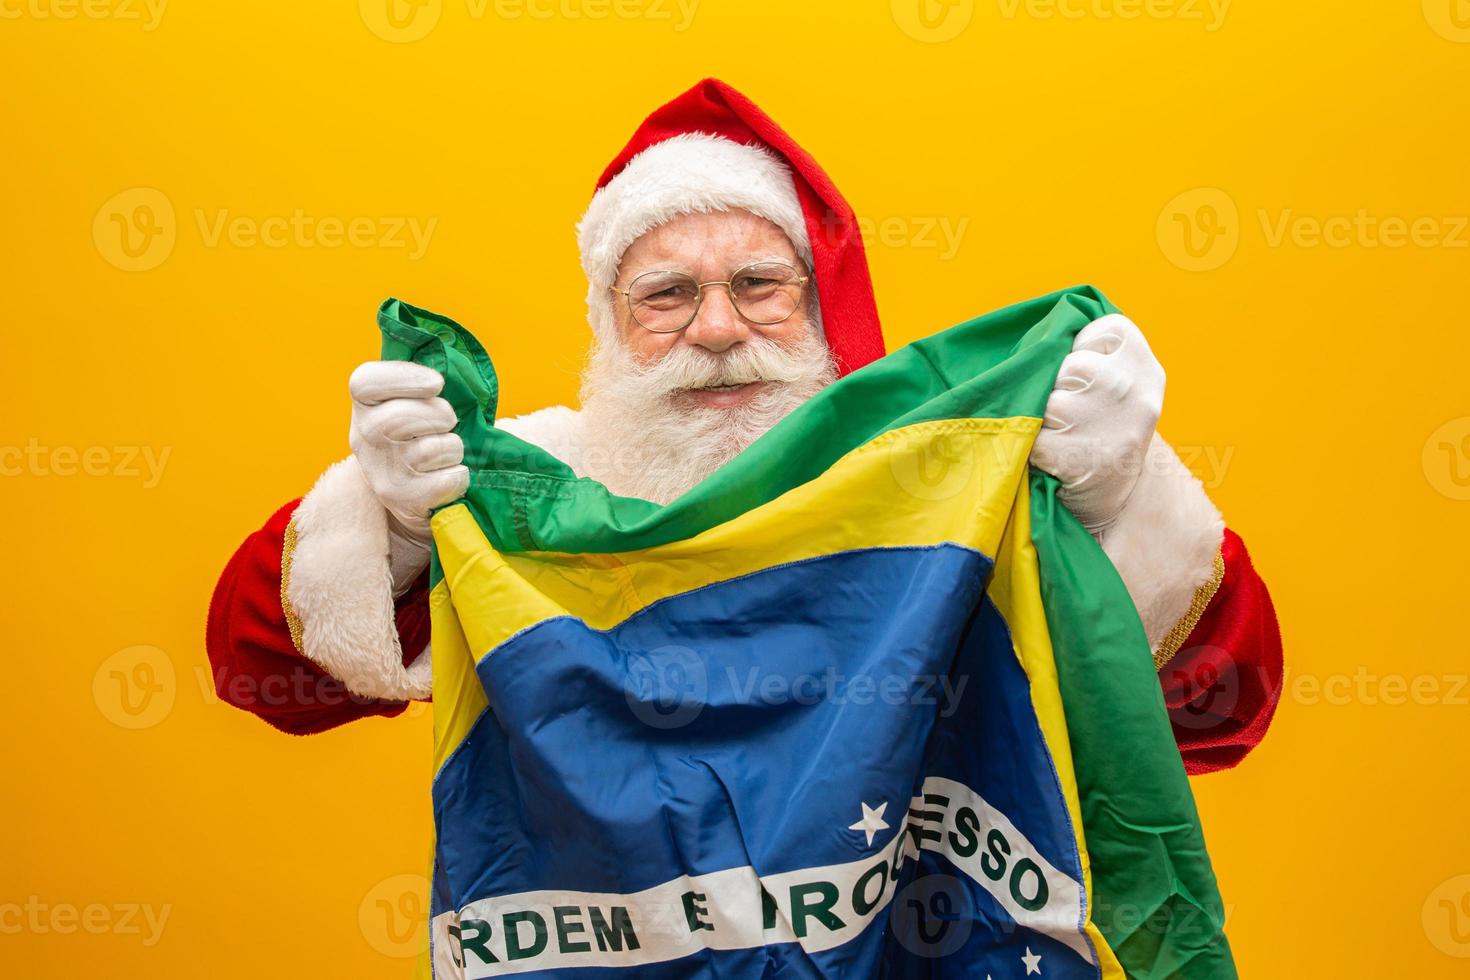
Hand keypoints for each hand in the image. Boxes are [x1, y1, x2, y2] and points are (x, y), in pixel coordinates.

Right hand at [348, 361, 468, 555]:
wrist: (415, 493)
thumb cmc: (424, 434)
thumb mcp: (417, 402)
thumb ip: (427, 382)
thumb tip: (455, 361)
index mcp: (365, 404)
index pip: (366, 382)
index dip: (404, 377)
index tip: (436, 383)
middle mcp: (364, 436)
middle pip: (401, 417)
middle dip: (439, 415)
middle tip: (448, 421)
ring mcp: (380, 470)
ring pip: (431, 450)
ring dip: (453, 448)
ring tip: (446, 452)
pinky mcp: (402, 499)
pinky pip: (448, 479)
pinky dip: (459, 476)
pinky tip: (448, 476)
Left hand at [1029, 314, 1164, 533]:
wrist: (1128, 497)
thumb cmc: (1108, 425)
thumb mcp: (1121, 379)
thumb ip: (1089, 350)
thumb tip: (1034, 343)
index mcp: (1140, 361)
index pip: (1086, 332)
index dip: (1075, 353)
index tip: (1087, 380)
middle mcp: (1128, 388)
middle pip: (1064, 367)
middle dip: (1057, 387)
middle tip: (1074, 413)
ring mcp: (1104, 423)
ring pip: (1045, 401)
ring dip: (1043, 419)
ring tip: (1065, 434)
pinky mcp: (1074, 456)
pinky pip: (1032, 436)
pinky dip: (1034, 447)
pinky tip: (1057, 455)